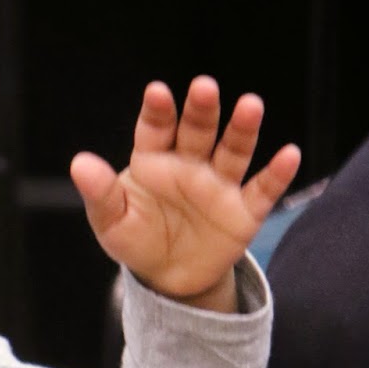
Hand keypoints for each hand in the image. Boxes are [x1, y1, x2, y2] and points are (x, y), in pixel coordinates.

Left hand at [69, 76, 301, 308]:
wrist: (169, 279)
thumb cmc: (138, 241)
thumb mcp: (112, 223)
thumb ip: (101, 194)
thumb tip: (79, 164)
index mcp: (154, 160)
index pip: (155, 129)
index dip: (157, 111)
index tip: (156, 93)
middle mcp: (190, 163)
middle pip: (198, 130)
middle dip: (201, 110)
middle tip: (204, 88)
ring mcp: (220, 183)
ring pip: (234, 150)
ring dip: (243, 128)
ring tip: (251, 106)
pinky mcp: (244, 210)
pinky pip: (263, 189)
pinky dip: (277, 173)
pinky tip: (288, 155)